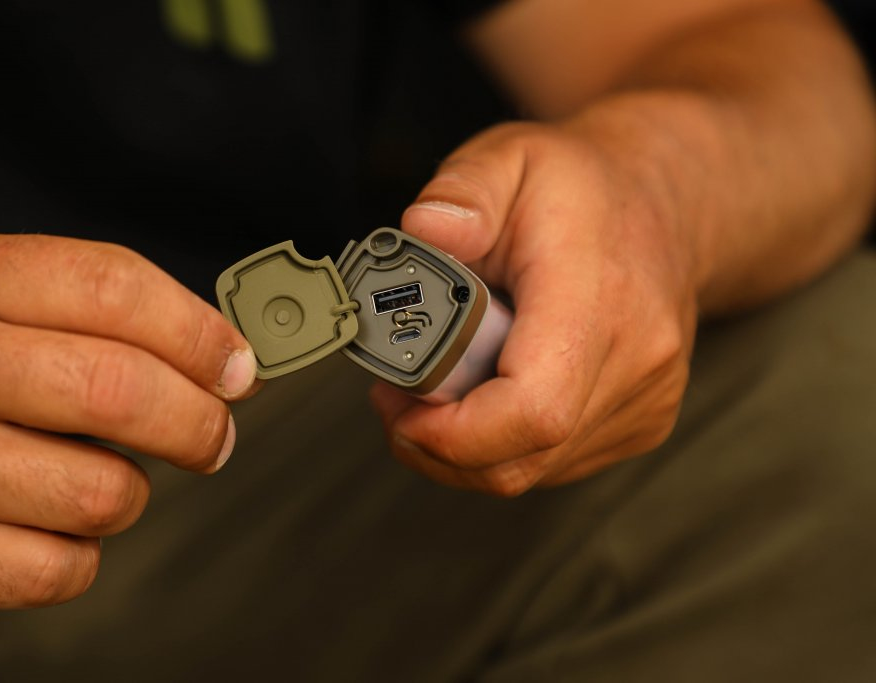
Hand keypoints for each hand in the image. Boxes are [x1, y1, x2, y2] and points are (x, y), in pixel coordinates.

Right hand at [0, 233, 256, 607]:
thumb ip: (85, 311)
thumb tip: (216, 358)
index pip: (115, 288)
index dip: (200, 333)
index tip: (235, 366)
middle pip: (121, 391)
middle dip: (198, 421)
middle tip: (211, 434)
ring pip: (100, 493)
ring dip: (128, 494)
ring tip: (95, 478)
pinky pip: (55, 569)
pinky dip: (78, 555)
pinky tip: (48, 524)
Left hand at [371, 122, 697, 495]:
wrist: (667, 200)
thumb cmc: (580, 183)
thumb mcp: (509, 154)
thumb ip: (464, 189)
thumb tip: (426, 229)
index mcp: (600, 298)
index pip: (534, 408)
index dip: (453, 432)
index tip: (399, 403)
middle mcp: (637, 361)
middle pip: (521, 457)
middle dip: (437, 443)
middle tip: (395, 395)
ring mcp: (647, 401)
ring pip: (531, 471)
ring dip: (464, 447)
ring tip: (434, 385)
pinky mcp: (641, 423)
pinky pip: (552, 464)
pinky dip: (501, 445)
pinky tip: (483, 394)